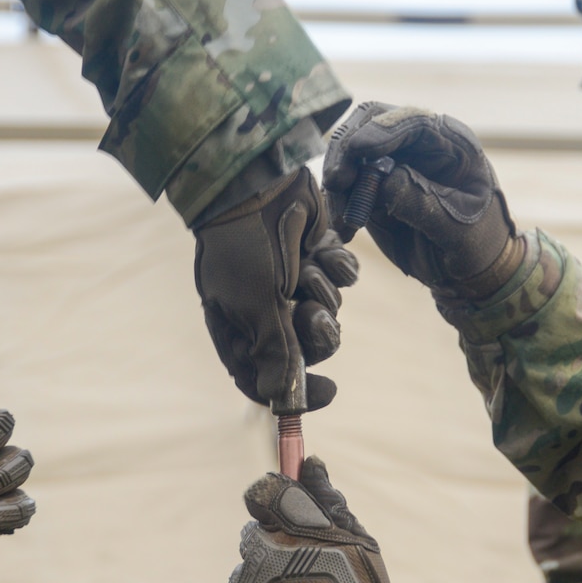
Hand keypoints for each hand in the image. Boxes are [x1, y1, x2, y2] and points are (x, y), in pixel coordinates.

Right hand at [195, 169, 357, 410]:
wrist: (258, 182)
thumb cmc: (246, 245)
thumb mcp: (256, 302)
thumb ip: (274, 351)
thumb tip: (279, 400)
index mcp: (238, 327)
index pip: (265, 379)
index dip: (296, 392)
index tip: (329, 392)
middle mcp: (266, 310)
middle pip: (306, 351)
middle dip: (318, 335)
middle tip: (312, 314)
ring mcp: (294, 283)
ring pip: (330, 313)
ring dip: (324, 293)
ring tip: (308, 269)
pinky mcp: (318, 257)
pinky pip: (343, 279)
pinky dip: (337, 266)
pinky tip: (321, 248)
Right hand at [322, 103, 521, 298]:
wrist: (469, 269)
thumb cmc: (478, 244)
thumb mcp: (460, 230)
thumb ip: (425, 204)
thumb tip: (384, 180)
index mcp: (453, 143)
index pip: (415, 122)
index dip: (383, 130)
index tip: (358, 149)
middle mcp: (418, 144)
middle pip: (372, 121)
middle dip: (348, 147)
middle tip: (336, 182)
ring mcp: (392, 161)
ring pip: (351, 150)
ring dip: (338, 181)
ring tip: (343, 221)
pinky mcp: (373, 185)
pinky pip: (346, 183)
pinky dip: (337, 202)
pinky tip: (344, 230)